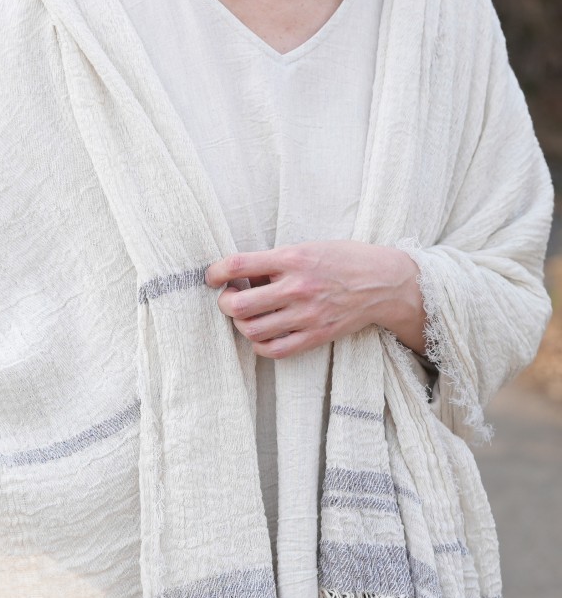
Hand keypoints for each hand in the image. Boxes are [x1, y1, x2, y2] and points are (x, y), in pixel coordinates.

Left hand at [203, 241, 426, 359]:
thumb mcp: (307, 247)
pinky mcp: (316, 336)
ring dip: (240, 324)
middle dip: (224, 302)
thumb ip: (274, 262)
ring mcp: (307, 315)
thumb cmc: (343, 260)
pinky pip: (274, 349)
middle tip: (229, 297)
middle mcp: (297, 287)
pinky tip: (262, 333)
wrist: (385, 282)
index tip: (212, 277)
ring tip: (246, 315)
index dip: (216, 272)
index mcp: (293, 258)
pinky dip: (259, 344)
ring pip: (252, 330)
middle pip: (238, 305)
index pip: (238, 265)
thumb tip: (241, 277)